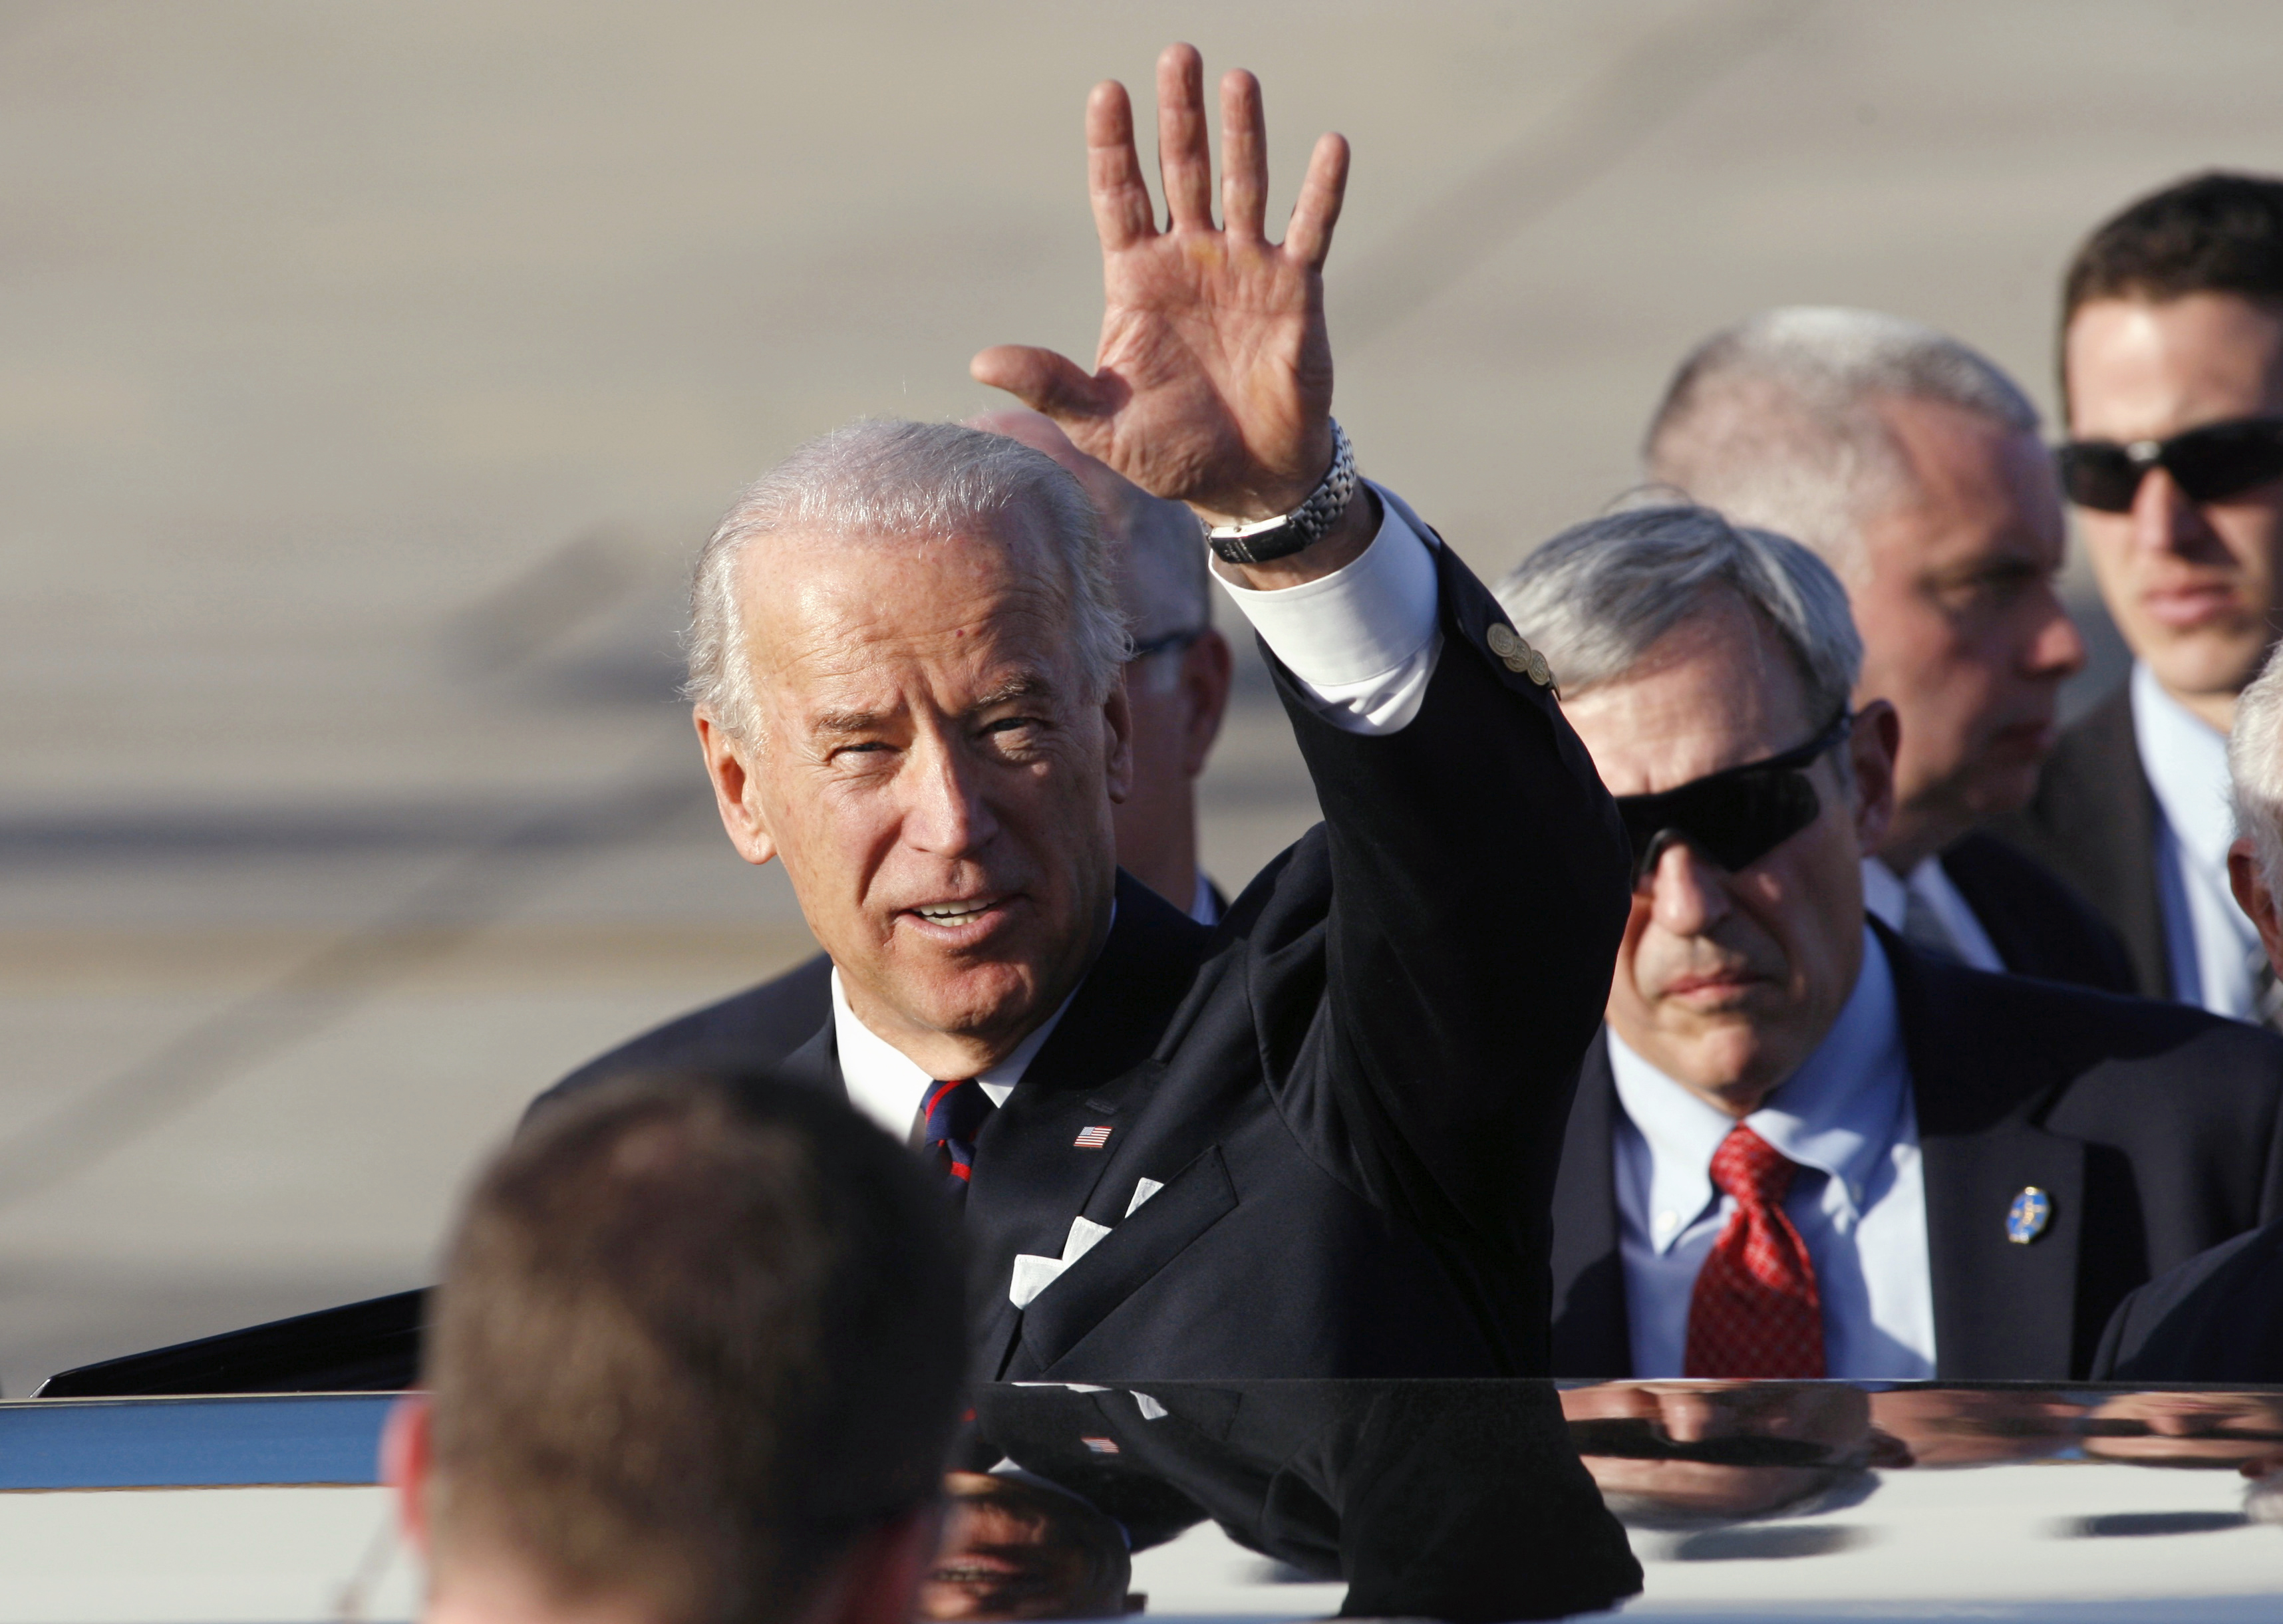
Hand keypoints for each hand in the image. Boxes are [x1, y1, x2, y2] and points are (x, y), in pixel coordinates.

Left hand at [973, 44, 1348, 528]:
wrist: (1244, 481)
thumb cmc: (1168, 450)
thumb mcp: (1099, 422)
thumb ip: (1049, 384)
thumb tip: (981, 361)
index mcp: (1135, 278)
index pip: (1119, 195)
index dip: (1113, 145)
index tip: (1107, 92)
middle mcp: (1188, 258)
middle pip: (1181, 170)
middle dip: (1177, 115)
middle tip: (1175, 54)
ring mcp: (1244, 267)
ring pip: (1243, 184)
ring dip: (1243, 133)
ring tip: (1236, 79)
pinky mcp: (1295, 288)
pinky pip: (1310, 229)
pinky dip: (1322, 190)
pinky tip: (1330, 145)